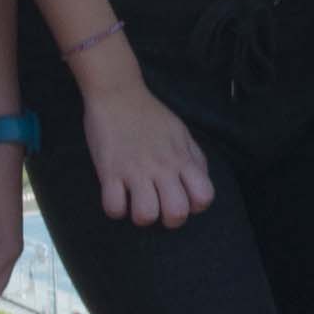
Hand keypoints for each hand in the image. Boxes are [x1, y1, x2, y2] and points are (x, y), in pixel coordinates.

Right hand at [86, 75, 216, 227]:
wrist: (118, 94)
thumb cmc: (150, 115)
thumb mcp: (181, 133)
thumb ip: (194, 158)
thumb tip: (201, 184)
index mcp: (182, 158)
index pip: (204, 197)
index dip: (196, 205)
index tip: (183, 198)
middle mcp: (162, 167)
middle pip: (177, 213)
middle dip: (170, 219)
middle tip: (160, 206)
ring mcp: (135, 170)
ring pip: (145, 215)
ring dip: (141, 216)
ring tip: (136, 203)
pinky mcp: (109, 171)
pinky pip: (113, 208)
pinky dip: (115, 209)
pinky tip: (117, 196)